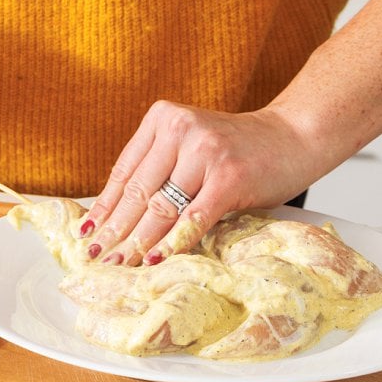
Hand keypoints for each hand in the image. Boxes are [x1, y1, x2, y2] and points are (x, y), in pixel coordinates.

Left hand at [79, 100, 314, 264]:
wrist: (294, 136)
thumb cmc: (237, 150)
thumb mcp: (190, 145)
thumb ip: (160, 168)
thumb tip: (116, 216)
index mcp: (162, 119)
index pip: (124, 171)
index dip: (104, 206)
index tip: (86, 232)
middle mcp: (180, 130)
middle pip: (139, 191)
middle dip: (115, 229)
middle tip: (96, 256)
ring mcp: (205, 152)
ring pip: (161, 207)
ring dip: (137, 241)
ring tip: (119, 263)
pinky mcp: (229, 177)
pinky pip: (193, 218)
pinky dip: (173, 242)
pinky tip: (155, 259)